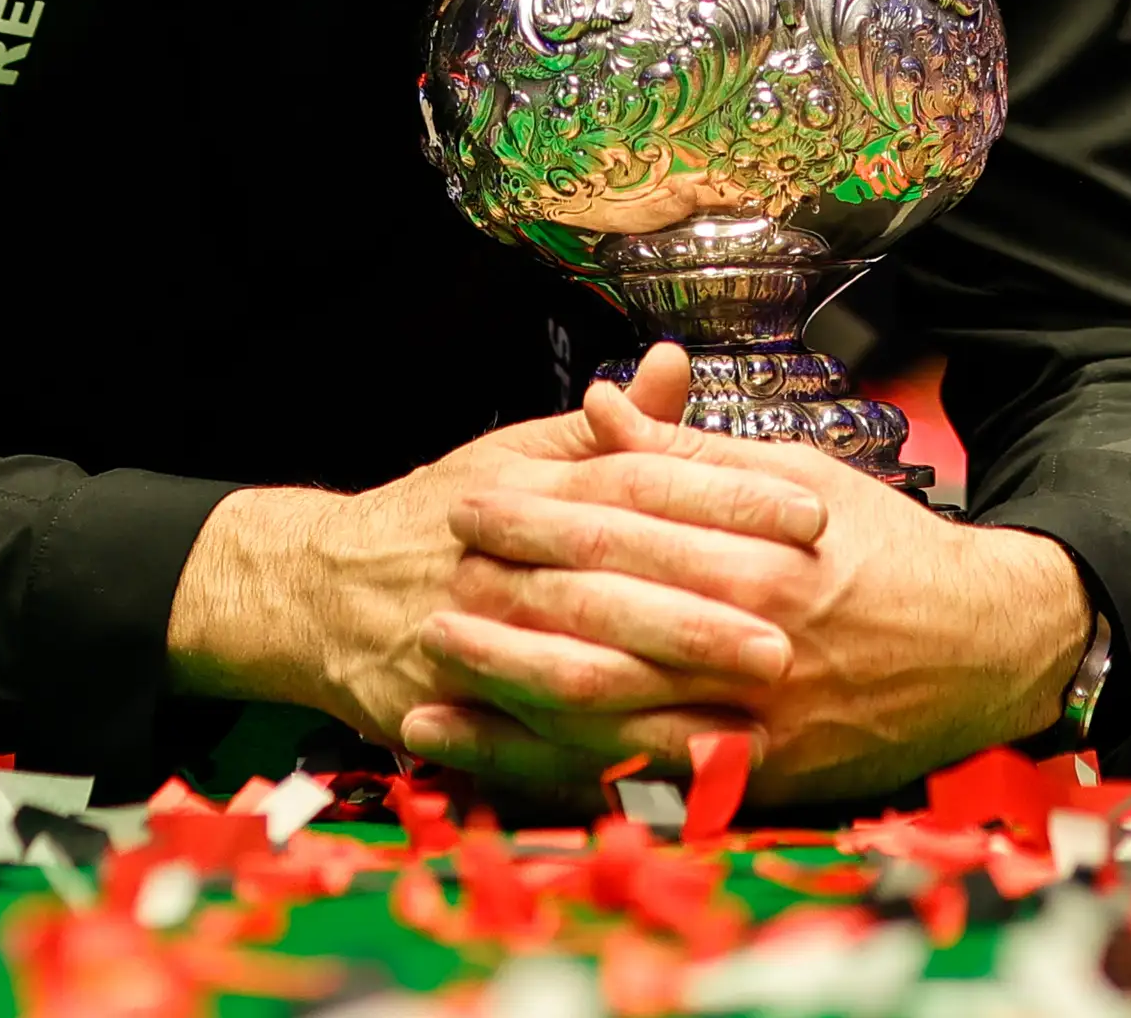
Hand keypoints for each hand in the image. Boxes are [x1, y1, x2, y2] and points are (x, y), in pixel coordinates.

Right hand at [167, 347, 827, 753]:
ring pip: (581, 666)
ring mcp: (474, 639)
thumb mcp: (515, 455)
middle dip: (708, 604)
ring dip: (670, 688)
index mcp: (528, 488)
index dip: (727, 495)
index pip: (639, 482)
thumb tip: (678, 360)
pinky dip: (612, 758)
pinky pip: (544, 743)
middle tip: (801, 621)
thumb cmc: (440, 519)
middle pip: (615, 579)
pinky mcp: (454, 710)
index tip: (813, 511)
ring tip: (756, 705)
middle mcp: (501, 561)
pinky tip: (681, 768)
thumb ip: (607, 429)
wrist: (317, 591)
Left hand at [403, 363, 1087, 805]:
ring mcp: (756, 714)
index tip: (466, 501)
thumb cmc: (885, 549)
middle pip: (603, 618)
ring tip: (431, 684)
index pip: (622, 525)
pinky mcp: (762, 777)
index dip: (535, 514)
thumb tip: (603, 399)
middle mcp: (752, 632)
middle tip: (430, 581)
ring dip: (514, 699)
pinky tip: (507, 765)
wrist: (986, 647)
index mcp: (756, 547)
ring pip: (613, 710)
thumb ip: (691, 453)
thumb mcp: (797, 475)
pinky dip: (574, 774)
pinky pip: (648, 781)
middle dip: (505, 601)